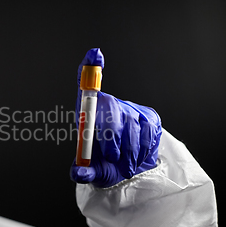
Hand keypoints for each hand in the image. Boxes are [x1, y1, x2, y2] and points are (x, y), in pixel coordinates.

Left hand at [70, 48, 161, 187]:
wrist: (127, 172)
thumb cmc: (104, 165)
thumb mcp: (92, 171)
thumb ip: (84, 172)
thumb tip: (77, 172)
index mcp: (86, 114)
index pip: (85, 85)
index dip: (88, 68)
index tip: (94, 54)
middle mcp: (107, 106)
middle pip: (109, 105)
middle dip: (111, 134)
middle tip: (113, 157)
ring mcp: (129, 108)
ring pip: (130, 121)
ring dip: (128, 149)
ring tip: (124, 164)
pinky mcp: (149, 116)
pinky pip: (147, 129)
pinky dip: (142, 149)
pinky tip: (136, 156)